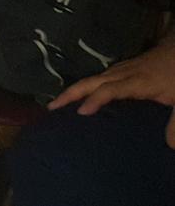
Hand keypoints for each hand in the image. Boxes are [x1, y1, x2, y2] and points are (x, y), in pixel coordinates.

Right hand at [50, 39, 174, 147]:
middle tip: (51, 106)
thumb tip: (169, 145)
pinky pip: (100, 77)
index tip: (81, 112)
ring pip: (93, 78)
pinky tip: (83, 95)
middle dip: (71, 92)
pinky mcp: (125, 68)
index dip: (94, 99)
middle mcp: (124, 73)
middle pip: (92, 81)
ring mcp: (123, 69)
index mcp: (137, 82)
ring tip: (60, 103)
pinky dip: (87, 86)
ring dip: (75, 89)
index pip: (110, 89)